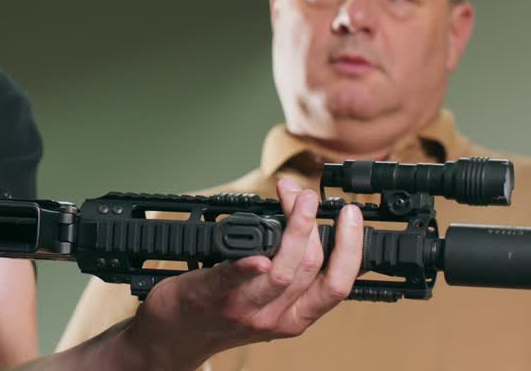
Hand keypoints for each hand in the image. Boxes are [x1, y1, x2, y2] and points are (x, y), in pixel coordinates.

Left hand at [126, 177, 363, 366]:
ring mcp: (245, 308)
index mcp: (295, 317)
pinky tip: (258, 252)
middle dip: (313, 223)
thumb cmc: (225, 311)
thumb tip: (311, 222)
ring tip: (293, 196)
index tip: (352, 215)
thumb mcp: (270, 302)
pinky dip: (248, 263)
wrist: (178, 334)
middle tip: (310, 195)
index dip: (351, 247)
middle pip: (310, 268)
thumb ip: (292, 272)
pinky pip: (235, 278)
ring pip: (283, 270)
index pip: (338, 285)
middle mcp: (276, 317)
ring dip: (293, 227)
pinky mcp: (213, 295)